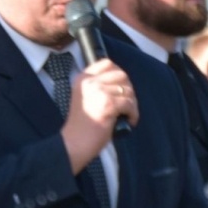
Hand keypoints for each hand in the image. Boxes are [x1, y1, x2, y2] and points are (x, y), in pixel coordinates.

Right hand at [61, 59, 137, 173]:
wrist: (74, 143)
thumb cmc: (82, 126)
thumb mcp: (86, 98)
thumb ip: (99, 87)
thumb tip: (124, 84)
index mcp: (82, 78)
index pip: (107, 63)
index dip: (118, 74)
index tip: (120, 87)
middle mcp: (90, 82)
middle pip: (122, 75)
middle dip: (128, 89)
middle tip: (126, 104)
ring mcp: (99, 91)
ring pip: (128, 90)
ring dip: (132, 104)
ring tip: (127, 115)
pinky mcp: (108, 104)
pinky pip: (130, 104)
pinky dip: (133, 114)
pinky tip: (129, 122)